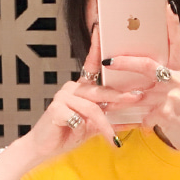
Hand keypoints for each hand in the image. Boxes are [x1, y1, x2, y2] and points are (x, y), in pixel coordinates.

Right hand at [18, 26, 143, 166]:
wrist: (43, 149)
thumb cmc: (66, 134)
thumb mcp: (92, 126)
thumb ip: (109, 120)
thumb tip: (132, 120)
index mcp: (80, 89)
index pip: (90, 66)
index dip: (96, 49)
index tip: (100, 30)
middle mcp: (71, 89)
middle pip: (99, 91)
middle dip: (119, 96)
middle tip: (137, 97)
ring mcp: (62, 98)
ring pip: (92, 107)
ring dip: (105, 124)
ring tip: (113, 138)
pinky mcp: (56, 110)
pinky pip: (79, 117)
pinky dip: (87, 129)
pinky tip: (88, 135)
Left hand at [102, 4, 179, 154]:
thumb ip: (168, 81)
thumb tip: (148, 76)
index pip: (178, 44)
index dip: (173, 25)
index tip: (167, 7)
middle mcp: (179, 81)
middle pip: (147, 65)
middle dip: (125, 62)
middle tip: (108, 60)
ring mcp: (173, 97)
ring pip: (138, 95)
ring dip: (120, 101)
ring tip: (106, 104)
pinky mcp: (167, 114)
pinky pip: (143, 116)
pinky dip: (134, 123)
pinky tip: (127, 127)